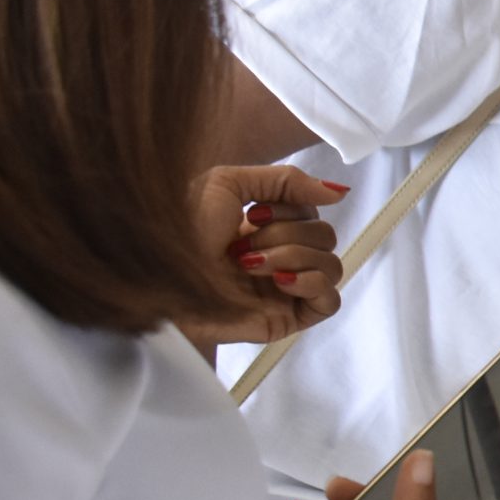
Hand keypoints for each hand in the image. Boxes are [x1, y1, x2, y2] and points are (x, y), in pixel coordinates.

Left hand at [181, 165, 348, 351]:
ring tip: (250, 264)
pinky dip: (311, 283)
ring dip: (293, 256)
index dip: (291, 209)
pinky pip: (330, 301)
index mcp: (268, 229)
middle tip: (243, 246)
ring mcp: (286, 289)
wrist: (159, 273)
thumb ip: (288, 180)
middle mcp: (281, 258)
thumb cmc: (181, 228)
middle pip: (326, 237)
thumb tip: (340, 192)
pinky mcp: (287, 318)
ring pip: (331, 266)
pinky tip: (279, 281)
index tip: (253, 215)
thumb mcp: (229, 182)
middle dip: (287, 234)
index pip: (313, 213)